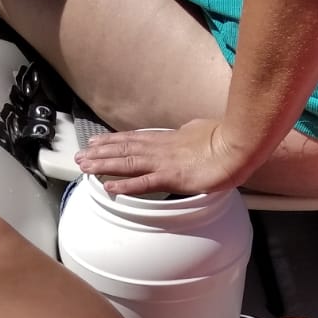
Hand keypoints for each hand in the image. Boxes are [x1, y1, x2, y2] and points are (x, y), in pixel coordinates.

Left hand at [73, 119, 249, 197]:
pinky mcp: (172, 177)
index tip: (96, 142)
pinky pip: (143, 183)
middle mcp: (160, 148)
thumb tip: (187, 130)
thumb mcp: (201, 130)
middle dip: (99, 154)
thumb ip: (189, 133)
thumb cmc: (224, 138)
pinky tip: (108, 187)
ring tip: (84, 168)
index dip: (113, 141)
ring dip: (104, 166)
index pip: (134, 138)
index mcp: (167, 138)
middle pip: (123, 149)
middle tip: (79, 157)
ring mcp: (164, 162)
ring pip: (127, 163)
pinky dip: (124, 185)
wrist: (237, 144)